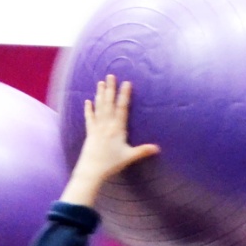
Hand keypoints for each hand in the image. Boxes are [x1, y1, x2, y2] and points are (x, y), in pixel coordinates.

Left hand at [60, 75, 159, 206]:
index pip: (122, 108)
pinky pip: (89, 118)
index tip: (126, 83)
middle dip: (110, 89)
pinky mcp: (89, 132)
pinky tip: (88, 101)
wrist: (91, 169)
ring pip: (99, 107)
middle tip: (111, 76)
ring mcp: (97, 127)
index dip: (124, 95)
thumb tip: (157, 148)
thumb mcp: (129, 157)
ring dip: (100, 94)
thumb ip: (143, 151)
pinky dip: (89, 109)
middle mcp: (106, 125)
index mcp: (117, 129)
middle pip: (109, 103)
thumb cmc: (111, 163)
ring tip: (100, 82)